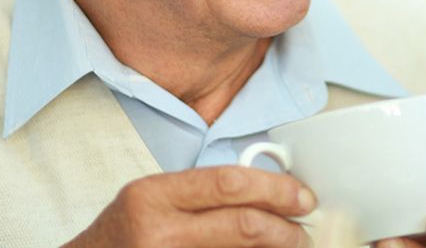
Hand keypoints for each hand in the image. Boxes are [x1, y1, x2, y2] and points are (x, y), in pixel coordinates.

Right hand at [65, 165, 316, 247]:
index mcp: (153, 195)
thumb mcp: (150, 200)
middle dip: (286, 229)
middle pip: (243, 225)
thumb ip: (201, 193)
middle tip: (304, 232)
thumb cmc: (122, 235)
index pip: (229, 183)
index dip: (276, 190)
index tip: (302, 197)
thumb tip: (267, 195)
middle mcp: (157, 230)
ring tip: (289, 246)